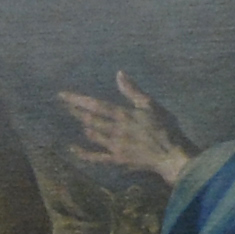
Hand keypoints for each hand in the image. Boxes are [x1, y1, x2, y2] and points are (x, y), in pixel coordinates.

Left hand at [60, 72, 197, 184]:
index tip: (62, 95)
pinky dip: (84, 153)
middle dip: (76, 111)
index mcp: (123, 115)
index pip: (95, 105)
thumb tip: (119, 73)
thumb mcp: (150, 105)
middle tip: (65, 105)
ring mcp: (114, 146)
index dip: (77, 100)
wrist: (171, 155)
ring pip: (92, 134)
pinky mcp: (117, 159)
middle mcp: (115, 131)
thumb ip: (132, 90)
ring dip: (83, 125)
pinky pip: (96, 157)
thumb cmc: (165, 127)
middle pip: (90, 120)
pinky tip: (73, 149)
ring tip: (75, 117)